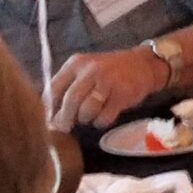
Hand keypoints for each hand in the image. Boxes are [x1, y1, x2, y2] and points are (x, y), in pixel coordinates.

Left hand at [46, 48, 167, 130]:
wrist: (144, 64)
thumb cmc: (109, 71)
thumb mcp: (86, 70)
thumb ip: (67, 86)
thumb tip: (48, 114)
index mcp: (76, 64)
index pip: (53, 88)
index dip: (49, 108)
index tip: (49, 120)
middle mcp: (91, 70)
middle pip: (70, 101)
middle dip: (65, 119)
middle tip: (65, 128)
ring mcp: (107, 81)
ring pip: (86, 110)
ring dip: (85, 119)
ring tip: (89, 117)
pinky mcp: (122, 95)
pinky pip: (104, 117)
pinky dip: (101, 122)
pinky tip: (104, 117)